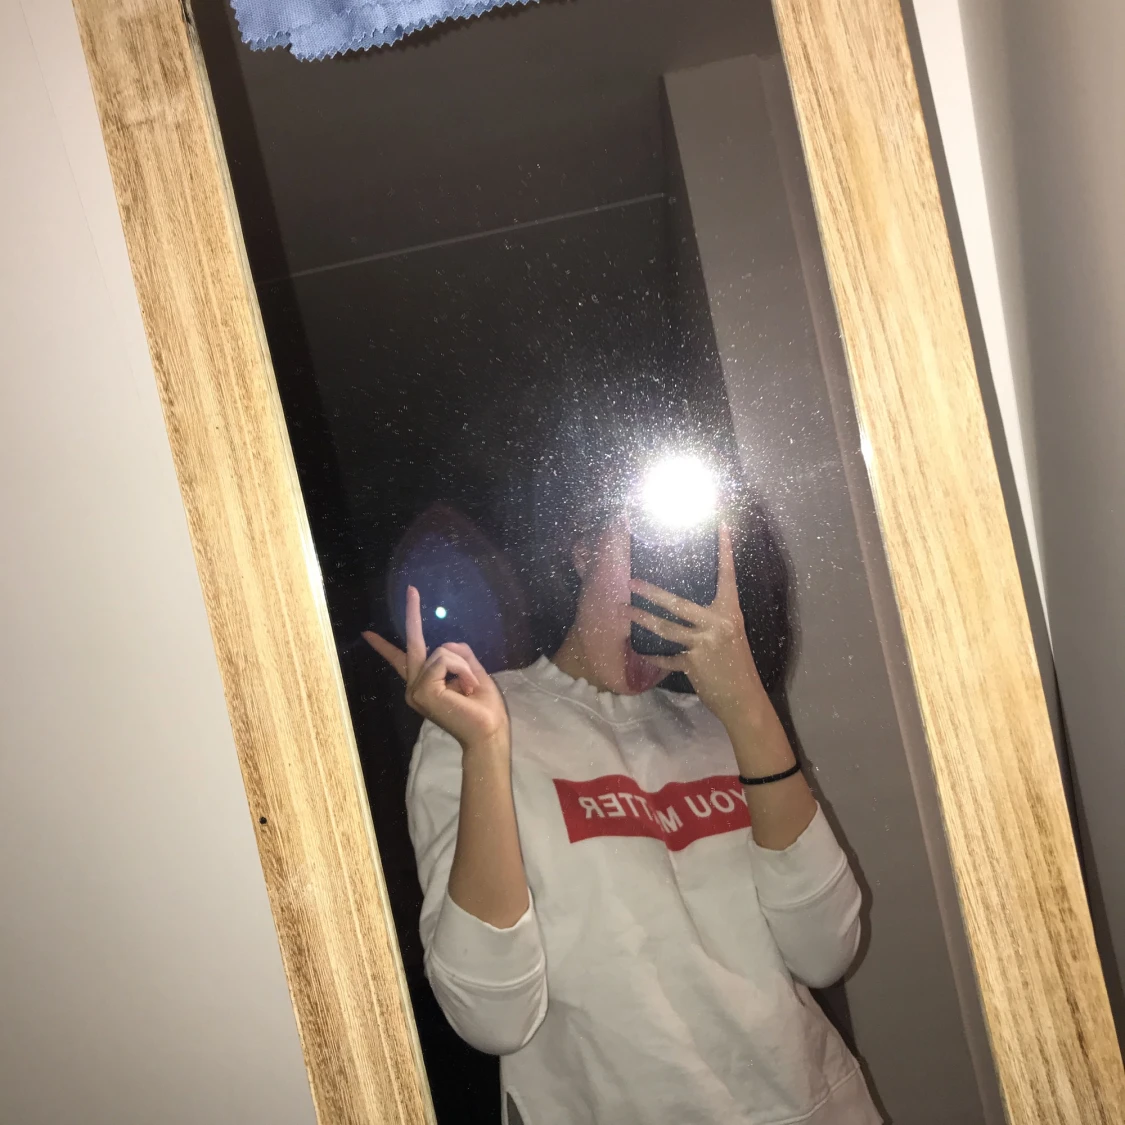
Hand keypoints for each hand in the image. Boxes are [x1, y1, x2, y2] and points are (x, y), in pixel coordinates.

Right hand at [362, 586, 508, 751]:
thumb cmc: (483, 708)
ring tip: (471, 687)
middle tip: (411, 589)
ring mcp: (415, 690)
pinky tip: (468, 688)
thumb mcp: (472, 672)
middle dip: (412, 613)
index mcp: (425, 685)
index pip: (400, 660)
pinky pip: (445, 658)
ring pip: (442, 651)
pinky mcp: (422, 690)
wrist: (488, 733)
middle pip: (413, 643)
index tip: (367, 634)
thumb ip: (458, 655)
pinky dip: (463, 669)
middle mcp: (414, 687)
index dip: (384, 646)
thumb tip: (445, 644)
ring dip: (464, 664)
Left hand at [628, 525, 768, 729]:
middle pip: (678, 603)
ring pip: (666, 628)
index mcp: (731, 612)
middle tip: (631, 582)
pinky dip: (655, 656)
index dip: (724, 550)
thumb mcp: (731, 634)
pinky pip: (667, 657)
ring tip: (625, 611)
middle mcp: (718, 623)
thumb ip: (713, 619)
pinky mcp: (693, 663)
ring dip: (642, 620)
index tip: (721, 525)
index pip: (727, 575)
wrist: (743, 698)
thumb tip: (688, 606)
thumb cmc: (736, 664)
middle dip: (651, 593)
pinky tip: (642, 651)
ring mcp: (704, 643)